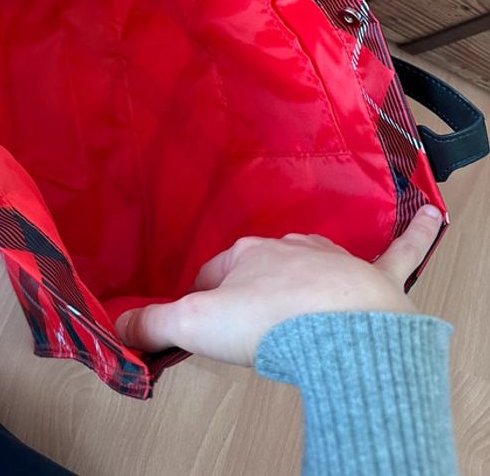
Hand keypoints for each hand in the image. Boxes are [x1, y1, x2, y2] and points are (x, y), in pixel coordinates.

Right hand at [116, 204, 443, 366]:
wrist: (338, 331)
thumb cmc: (270, 322)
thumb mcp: (195, 326)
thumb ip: (152, 323)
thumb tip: (116, 324)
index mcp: (245, 255)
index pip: (213, 272)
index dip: (202, 298)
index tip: (198, 320)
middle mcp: (288, 248)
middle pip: (261, 265)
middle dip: (251, 286)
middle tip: (245, 317)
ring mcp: (333, 260)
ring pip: (313, 258)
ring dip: (303, 271)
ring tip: (294, 295)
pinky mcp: (375, 277)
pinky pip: (399, 248)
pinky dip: (415, 233)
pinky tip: (431, 215)